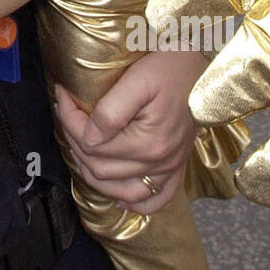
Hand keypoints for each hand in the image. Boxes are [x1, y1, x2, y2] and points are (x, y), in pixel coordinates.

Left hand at [56, 45, 207, 213]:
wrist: (207, 69)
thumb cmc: (173, 67)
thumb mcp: (139, 79)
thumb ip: (111, 111)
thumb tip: (88, 137)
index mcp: (149, 142)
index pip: (91, 144)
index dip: (69, 120)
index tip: (62, 97)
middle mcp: (160, 163)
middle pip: (99, 168)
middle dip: (74, 141)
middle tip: (66, 114)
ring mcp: (169, 169)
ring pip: (117, 189)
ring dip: (92, 172)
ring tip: (80, 144)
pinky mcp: (176, 168)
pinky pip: (154, 200)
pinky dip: (132, 202)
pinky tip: (116, 191)